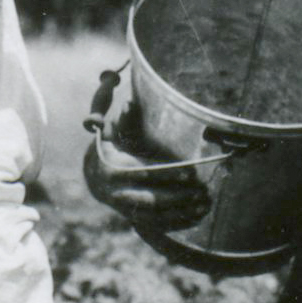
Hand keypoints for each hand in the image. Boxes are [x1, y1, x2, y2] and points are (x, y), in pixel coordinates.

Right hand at [79, 74, 212, 229]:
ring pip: (156, 216)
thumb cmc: (108, 144)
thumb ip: (107, 101)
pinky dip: (180, 222)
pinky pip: (158, 225)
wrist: (94, 178)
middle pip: (150, 199)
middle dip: (179, 196)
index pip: (141, 172)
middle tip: (204, 189)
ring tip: (207, 201)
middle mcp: (115, 192)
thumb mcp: (106, 122)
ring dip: (183, 211)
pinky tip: (200, 215)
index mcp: (110, 167)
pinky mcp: (135, 220)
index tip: (191, 170)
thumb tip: (113, 76)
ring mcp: (125, 209)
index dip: (167, 172)